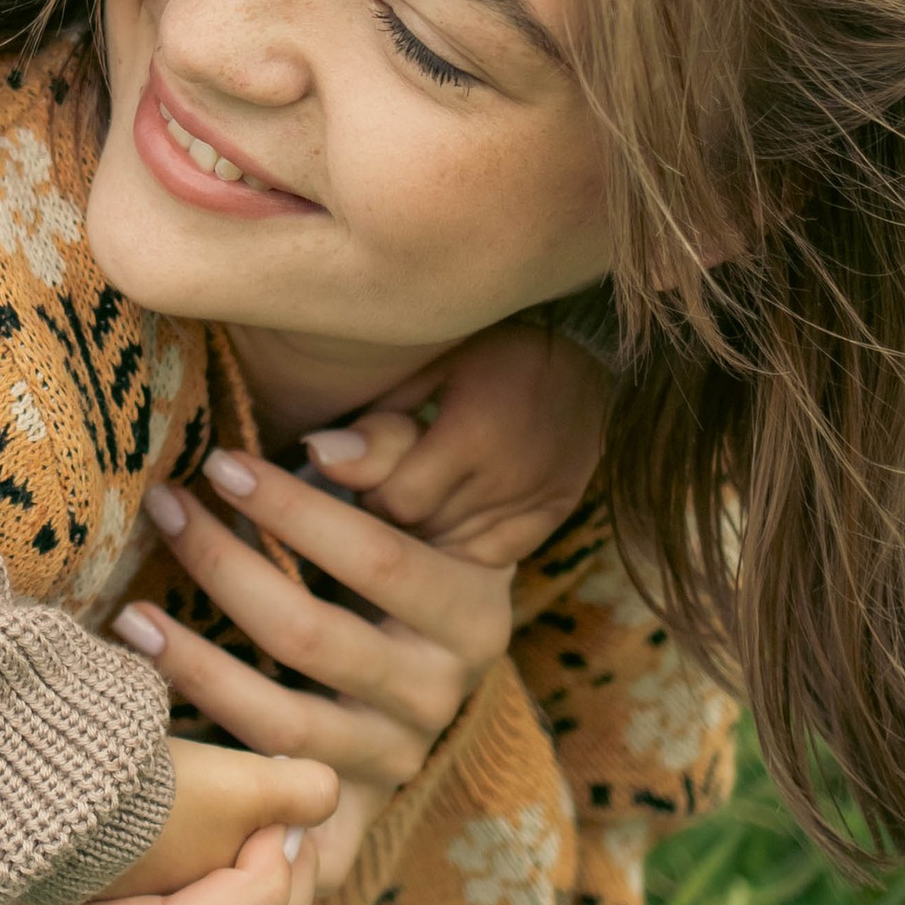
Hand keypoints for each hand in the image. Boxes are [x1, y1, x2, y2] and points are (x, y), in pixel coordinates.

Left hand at [117, 452, 515, 886]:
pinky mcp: (351, 803)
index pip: (379, 561)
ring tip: (132, 616)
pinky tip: (156, 747)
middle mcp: (439, 693)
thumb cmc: (414, 543)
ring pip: (281, 723)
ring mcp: (393, 756)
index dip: (295, 512)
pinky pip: (277, 805)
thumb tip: (321, 447)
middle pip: (313, 639)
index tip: (219, 464)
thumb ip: (388, 450)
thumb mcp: (424, 491)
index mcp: (470, 612)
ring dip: (197, 668)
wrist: (441, 646)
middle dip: (227, 568)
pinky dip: (231, 797)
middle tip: (165, 509)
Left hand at [299, 317, 607, 568]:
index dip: (370, 491)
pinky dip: (459, 544)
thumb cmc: (491, 347)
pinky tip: (448, 517)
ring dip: (420, 533)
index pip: (395, 503)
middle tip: (384, 482)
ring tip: (416, 494)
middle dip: (390, 516)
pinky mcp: (551, 518)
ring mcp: (536, 506)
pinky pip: (491, 558)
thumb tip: (318, 456)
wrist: (587, 349)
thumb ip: (379, 424)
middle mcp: (509, 481)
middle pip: (420, 533)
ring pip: (451, 552)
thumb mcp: (430, 368)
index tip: (359, 470)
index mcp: (474, 436)